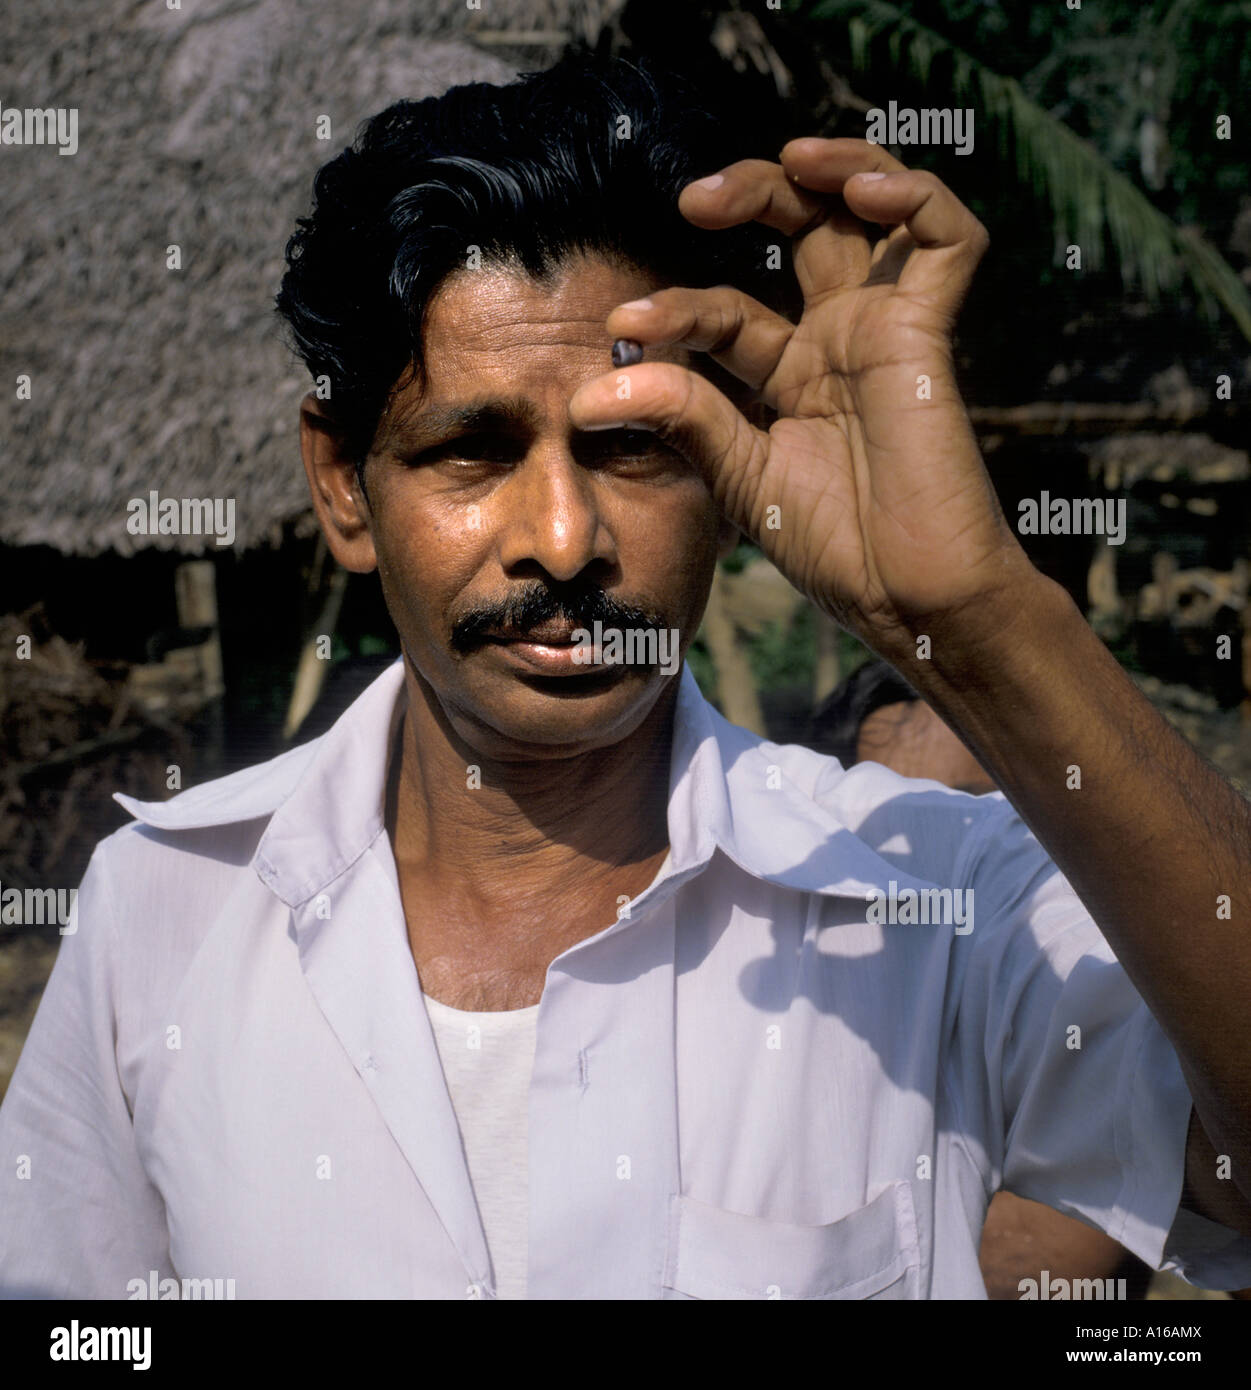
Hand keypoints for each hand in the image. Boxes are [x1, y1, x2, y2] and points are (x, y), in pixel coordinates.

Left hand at [568, 138, 1033, 660]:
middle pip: (802, 226)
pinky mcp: (932, 333)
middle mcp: (837, 340)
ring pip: (874, 208)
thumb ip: (680, 419)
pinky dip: (914, 197)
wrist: (906, 598)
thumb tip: (588, 394)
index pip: (726, 311)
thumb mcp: (738, 474)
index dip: (677, 308)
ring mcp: (886, 331)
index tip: (623, 327)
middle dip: (750, 193)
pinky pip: (947, 238)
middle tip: (692, 200)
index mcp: (789, 376)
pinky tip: (861, 195)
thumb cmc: (833, 547)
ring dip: (833, 166)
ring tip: (788, 161)